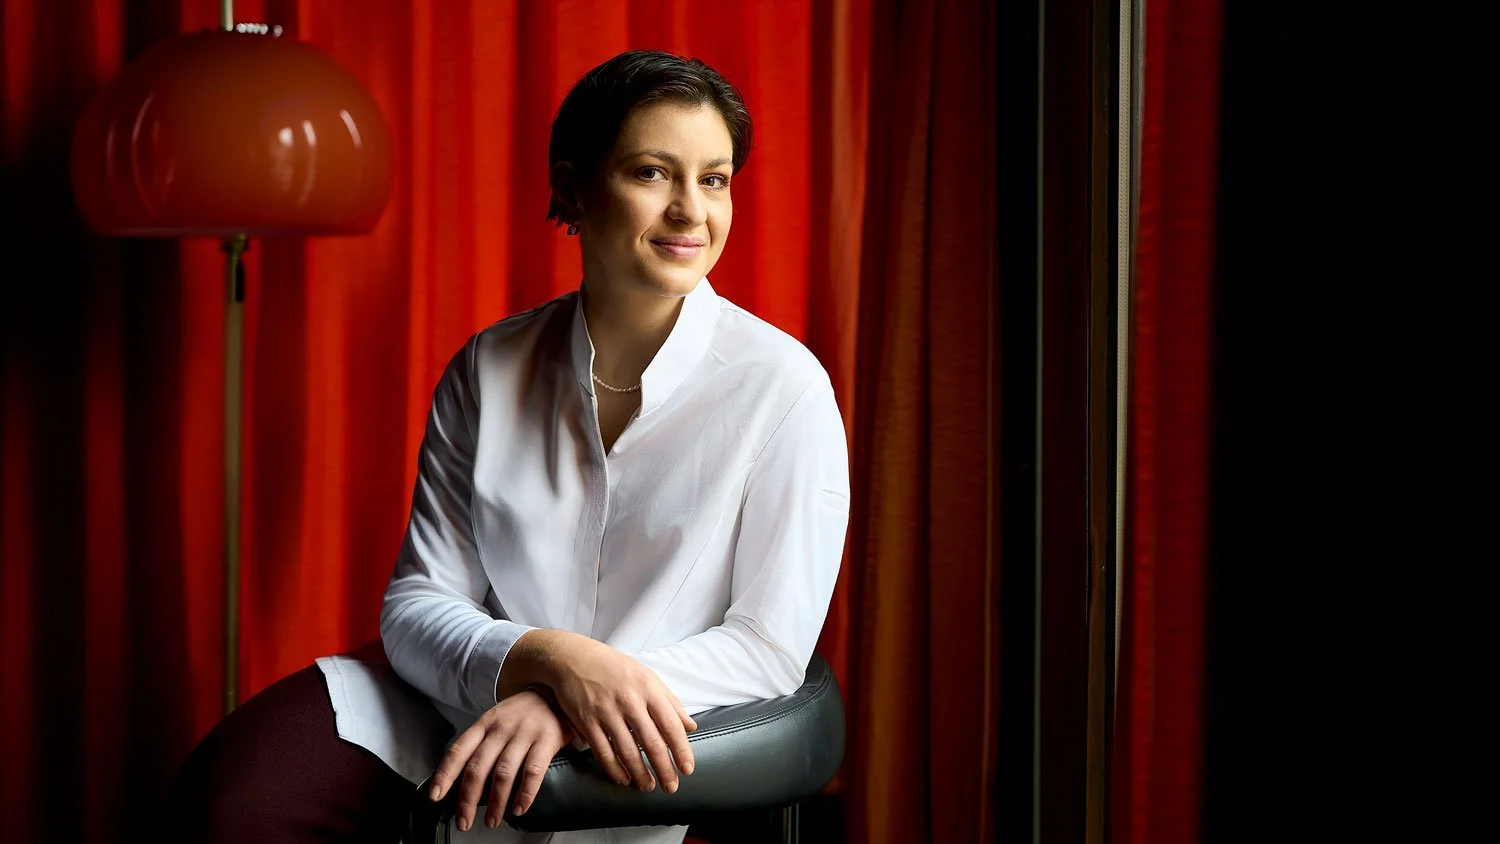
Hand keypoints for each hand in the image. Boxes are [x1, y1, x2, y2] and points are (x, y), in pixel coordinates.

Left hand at [427, 689, 573, 832]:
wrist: (555, 692)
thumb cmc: (523, 713)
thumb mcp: (497, 720)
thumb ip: (482, 745)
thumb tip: (465, 781)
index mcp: (484, 724)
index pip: (458, 750)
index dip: (445, 774)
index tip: (436, 796)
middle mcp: (501, 729)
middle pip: (478, 767)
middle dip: (468, 799)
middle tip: (464, 821)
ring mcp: (524, 734)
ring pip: (503, 773)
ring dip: (496, 802)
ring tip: (492, 820)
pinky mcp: (546, 740)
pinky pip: (533, 771)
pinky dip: (525, 794)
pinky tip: (519, 807)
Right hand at [545, 633, 697, 792]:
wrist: (573, 659)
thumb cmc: (614, 668)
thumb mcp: (647, 677)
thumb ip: (670, 702)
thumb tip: (691, 727)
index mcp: (648, 688)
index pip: (670, 725)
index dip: (681, 750)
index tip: (687, 769)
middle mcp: (629, 700)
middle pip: (651, 742)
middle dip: (664, 768)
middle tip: (671, 787)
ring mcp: (606, 711)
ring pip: (627, 751)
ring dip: (640, 774)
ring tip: (648, 787)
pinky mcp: (586, 721)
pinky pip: (603, 751)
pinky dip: (614, 769)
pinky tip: (623, 778)